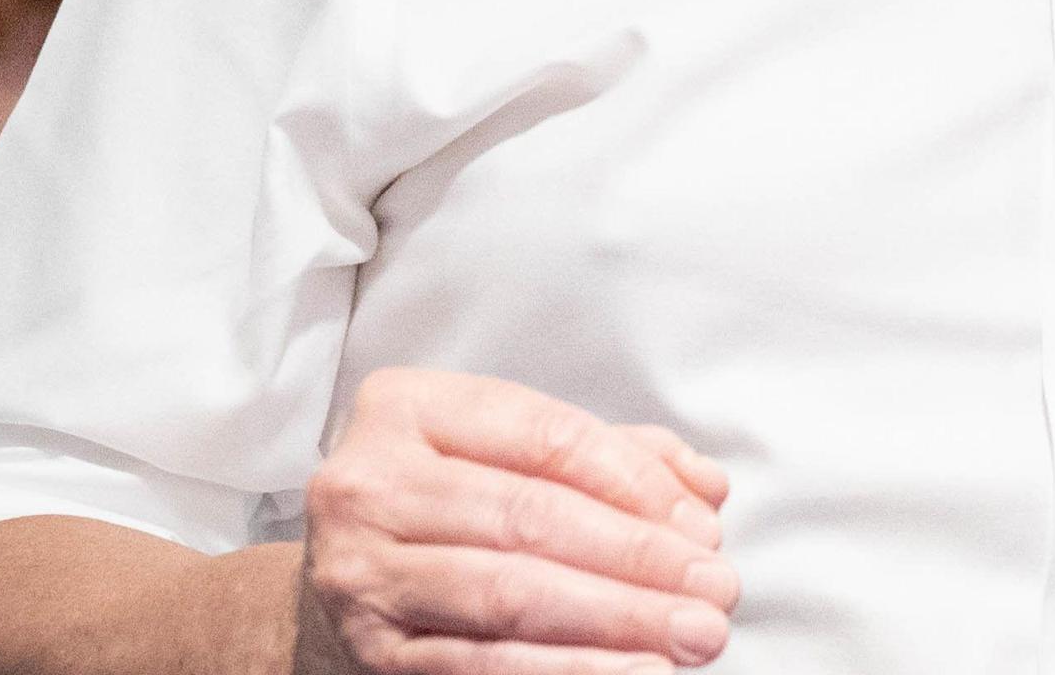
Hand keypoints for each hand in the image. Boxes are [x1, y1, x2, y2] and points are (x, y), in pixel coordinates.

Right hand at [295, 366, 738, 672]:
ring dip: (617, 617)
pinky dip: (566, 669)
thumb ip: (612, 457)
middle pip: (532, 516)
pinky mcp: (370, 649)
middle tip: (716, 587)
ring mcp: (361, 570)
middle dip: (640, 557)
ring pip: (510, 592)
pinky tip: (632, 669)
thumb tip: (705, 486)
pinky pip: (481, 663)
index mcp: (408, 407)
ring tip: (691, 633)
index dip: (637, 481)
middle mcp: (369, 482)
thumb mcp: (512, 457)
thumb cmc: (443, 511)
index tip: (703, 524)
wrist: (338, 591)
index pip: (546, 436)